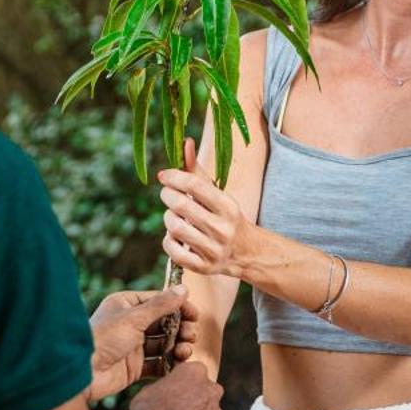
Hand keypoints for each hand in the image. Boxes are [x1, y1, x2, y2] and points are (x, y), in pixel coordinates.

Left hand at [87, 287, 196, 400]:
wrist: (82, 374)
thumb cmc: (103, 338)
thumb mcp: (134, 318)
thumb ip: (161, 305)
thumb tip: (183, 289)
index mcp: (125, 305)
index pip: (158, 301)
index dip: (178, 307)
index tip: (194, 314)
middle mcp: (129, 324)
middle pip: (164, 323)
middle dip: (180, 329)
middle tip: (191, 335)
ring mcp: (132, 346)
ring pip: (163, 344)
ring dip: (178, 346)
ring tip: (186, 351)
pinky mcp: (134, 367)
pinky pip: (157, 363)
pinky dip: (170, 364)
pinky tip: (179, 364)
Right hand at [128, 360, 221, 409]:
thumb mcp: (148, 390)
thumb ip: (163, 388)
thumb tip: (161, 393)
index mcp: (194, 372)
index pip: (193, 371)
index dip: (182, 381)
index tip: (174, 388)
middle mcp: (210, 389)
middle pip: (205, 390)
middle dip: (195, 397)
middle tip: (177, 407)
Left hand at [158, 137, 254, 277]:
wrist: (246, 252)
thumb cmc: (225, 216)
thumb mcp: (217, 193)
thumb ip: (197, 170)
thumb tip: (185, 142)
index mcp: (228, 206)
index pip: (194, 185)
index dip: (174, 177)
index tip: (164, 175)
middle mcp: (222, 229)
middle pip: (181, 206)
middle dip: (167, 196)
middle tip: (167, 194)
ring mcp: (213, 250)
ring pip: (174, 228)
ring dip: (168, 218)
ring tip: (174, 216)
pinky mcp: (203, 267)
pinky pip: (173, 250)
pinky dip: (168, 240)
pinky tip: (175, 235)